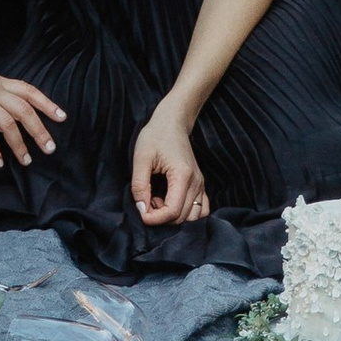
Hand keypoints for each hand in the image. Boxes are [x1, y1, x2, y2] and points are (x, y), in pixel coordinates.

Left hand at [129, 97, 209, 227]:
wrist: (172, 122)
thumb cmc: (155, 136)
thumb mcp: (141, 158)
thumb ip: (139, 186)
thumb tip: (142, 210)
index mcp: (183, 175)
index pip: (173, 211)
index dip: (155, 218)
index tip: (141, 211)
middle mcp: (196, 182)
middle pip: (182, 217)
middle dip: (161, 217)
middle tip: (147, 201)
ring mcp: (200, 184)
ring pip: (193, 217)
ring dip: (173, 216)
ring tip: (159, 199)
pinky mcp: (200, 184)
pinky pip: (200, 209)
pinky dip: (187, 213)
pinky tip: (171, 202)